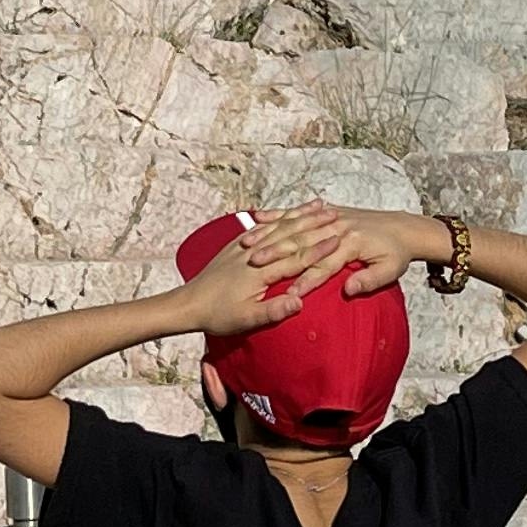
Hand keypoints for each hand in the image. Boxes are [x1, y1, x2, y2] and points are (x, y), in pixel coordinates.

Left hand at [177, 214, 332, 339]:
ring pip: (278, 225)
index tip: (338, 240)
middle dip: (314, 225)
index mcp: (260, 271)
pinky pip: (262, 224)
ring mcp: (244, 245)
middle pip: (290, 235)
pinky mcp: (236, 243)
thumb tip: (300, 302)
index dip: (318, 250)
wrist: (188, 303)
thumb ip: (273, 310)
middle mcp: (254, 252)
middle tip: (336, 215)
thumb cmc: (218, 316)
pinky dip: (278, 216)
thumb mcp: (246, 320)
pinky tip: (287, 211)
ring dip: (300, 215)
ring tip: (319, 206)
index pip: (296, 257)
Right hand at [241, 200, 448, 302]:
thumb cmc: (396, 254)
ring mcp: (331, 216)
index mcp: (352, 243)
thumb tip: (348, 289)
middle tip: (254, 266)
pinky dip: (277, 215)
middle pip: (301, 243)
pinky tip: (258, 217)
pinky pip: (297, 212)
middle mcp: (338, 226)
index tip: (287, 294)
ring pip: (294, 225)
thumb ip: (369, 280)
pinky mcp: (327, 211)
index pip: (323, 266)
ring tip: (248, 244)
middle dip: (277, 255)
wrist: (404, 228)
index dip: (306, 281)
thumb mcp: (391, 271)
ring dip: (270, 234)